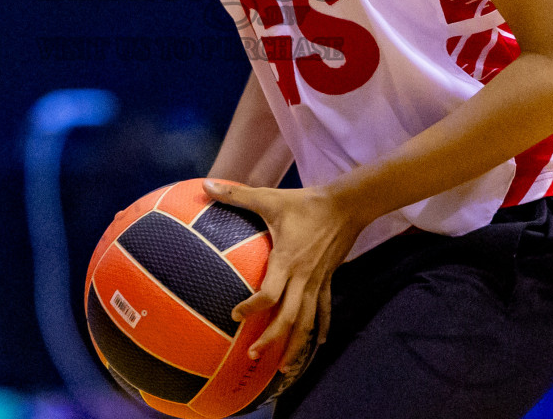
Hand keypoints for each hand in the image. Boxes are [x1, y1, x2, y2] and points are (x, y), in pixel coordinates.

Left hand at [203, 179, 364, 377]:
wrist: (346, 205)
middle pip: (289, 318)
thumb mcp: (269, 197)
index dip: (253, 307)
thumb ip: (236, 195)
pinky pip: (325, 310)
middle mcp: (303, 277)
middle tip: (252, 355)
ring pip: (307, 322)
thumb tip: (205, 184)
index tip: (235, 315)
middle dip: (272, 340)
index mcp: (287, 260)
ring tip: (283, 367)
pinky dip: (321, 328)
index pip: (270, 294)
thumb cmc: (304, 202)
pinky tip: (317, 344)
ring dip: (296, 345)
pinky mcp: (328, 280)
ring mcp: (318, 282)